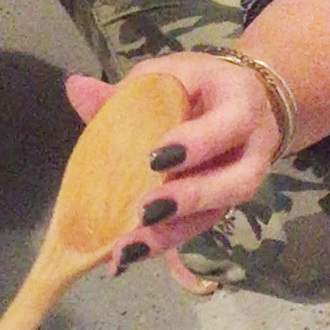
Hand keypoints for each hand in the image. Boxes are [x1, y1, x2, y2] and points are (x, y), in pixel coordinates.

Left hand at [65, 52, 280, 269]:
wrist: (243, 103)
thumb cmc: (200, 86)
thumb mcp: (168, 76)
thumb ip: (127, 91)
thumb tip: (76, 88)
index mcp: (242, 103)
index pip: (232, 123)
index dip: (199, 142)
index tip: (156, 157)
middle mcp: (253, 149)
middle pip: (238, 182)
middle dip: (191, 198)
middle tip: (147, 211)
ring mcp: (240, 183)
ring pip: (217, 214)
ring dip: (171, 233)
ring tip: (129, 247)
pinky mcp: (221, 207)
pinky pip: (196, 229)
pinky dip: (161, 243)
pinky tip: (125, 254)